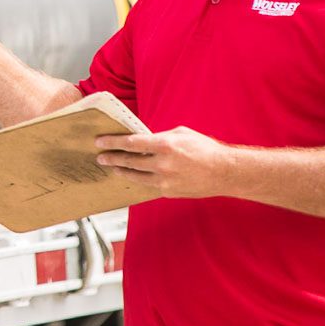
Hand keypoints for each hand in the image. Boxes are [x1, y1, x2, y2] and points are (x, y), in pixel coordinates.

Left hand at [95, 126, 236, 198]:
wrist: (224, 173)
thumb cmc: (205, 149)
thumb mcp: (181, 133)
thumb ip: (160, 137)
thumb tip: (143, 140)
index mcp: (165, 145)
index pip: (131, 143)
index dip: (113, 142)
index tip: (100, 142)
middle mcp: (162, 164)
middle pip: (129, 161)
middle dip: (112, 158)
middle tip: (100, 157)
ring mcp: (165, 180)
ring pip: (135, 176)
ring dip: (121, 171)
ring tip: (112, 167)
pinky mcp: (168, 191)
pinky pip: (149, 185)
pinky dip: (139, 179)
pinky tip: (132, 176)